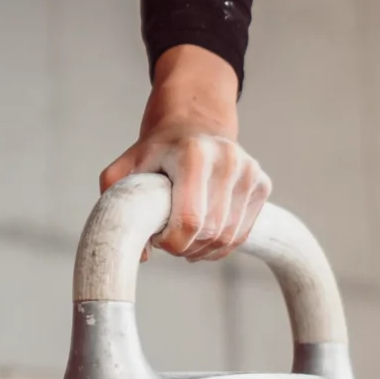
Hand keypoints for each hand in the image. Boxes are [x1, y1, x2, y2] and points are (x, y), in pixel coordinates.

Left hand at [98, 44, 269, 262]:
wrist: (194, 124)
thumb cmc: (159, 150)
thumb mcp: (128, 165)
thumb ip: (117, 199)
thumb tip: (142, 254)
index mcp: (193, 153)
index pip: (190, 220)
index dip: (171, 242)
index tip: (156, 238)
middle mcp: (227, 160)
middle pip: (210, 232)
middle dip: (184, 247)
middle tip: (166, 239)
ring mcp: (249, 172)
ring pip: (228, 239)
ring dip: (202, 250)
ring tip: (182, 239)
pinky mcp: (262, 184)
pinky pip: (241, 234)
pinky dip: (220, 247)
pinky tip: (202, 240)